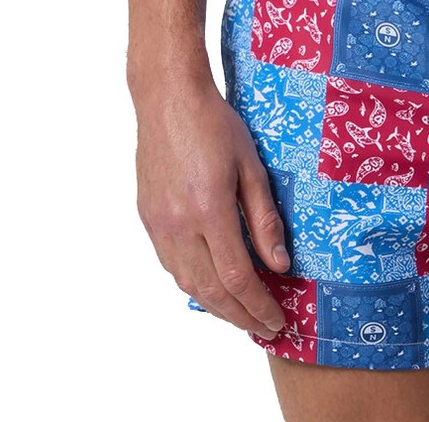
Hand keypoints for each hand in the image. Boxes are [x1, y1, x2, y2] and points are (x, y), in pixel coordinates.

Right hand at [133, 75, 291, 339]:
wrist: (168, 100)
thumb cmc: (215, 124)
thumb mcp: (251, 165)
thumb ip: (265, 218)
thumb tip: (279, 264)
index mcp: (209, 211)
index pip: (237, 277)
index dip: (258, 305)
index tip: (277, 320)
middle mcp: (178, 225)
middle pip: (210, 290)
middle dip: (240, 316)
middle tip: (265, 328)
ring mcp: (158, 225)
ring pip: (187, 283)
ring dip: (216, 306)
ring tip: (243, 314)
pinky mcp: (148, 218)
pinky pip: (172, 265)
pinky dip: (194, 283)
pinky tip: (212, 285)